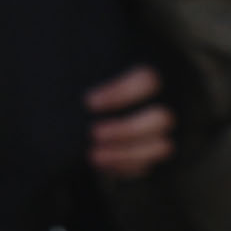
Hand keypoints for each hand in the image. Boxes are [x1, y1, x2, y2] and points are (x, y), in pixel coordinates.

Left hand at [84, 63, 175, 177]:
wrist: (88, 91)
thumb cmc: (83, 71)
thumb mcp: (85, 63)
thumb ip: (84, 62)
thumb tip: (63, 62)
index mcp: (149, 71)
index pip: (147, 80)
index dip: (120, 93)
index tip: (88, 103)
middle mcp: (167, 99)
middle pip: (161, 118)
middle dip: (126, 129)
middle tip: (93, 133)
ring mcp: (164, 128)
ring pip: (161, 146)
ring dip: (126, 154)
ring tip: (92, 155)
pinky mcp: (153, 151)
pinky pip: (148, 165)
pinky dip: (124, 167)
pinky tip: (99, 164)